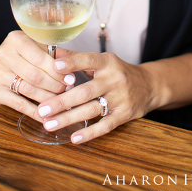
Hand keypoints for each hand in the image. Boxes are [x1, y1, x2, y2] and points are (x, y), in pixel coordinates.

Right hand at [0, 31, 76, 121]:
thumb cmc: (19, 56)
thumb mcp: (33, 47)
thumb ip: (51, 54)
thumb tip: (72, 64)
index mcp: (16, 40)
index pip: (40, 57)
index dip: (56, 70)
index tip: (71, 78)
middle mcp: (3, 55)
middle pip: (35, 75)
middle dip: (54, 85)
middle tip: (67, 91)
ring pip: (28, 90)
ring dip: (47, 98)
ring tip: (60, 102)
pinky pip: (19, 104)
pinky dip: (35, 111)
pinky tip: (46, 116)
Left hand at [36, 48, 155, 143]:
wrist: (149, 85)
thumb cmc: (118, 72)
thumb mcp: (102, 61)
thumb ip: (77, 58)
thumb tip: (52, 51)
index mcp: (107, 62)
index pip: (88, 60)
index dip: (72, 63)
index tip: (54, 66)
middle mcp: (114, 79)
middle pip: (85, 91)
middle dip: (62, 101)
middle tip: (42, 109)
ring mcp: (120, 98)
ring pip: (92, 109)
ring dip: (69, 118)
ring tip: (49, 124)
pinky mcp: (124, 115)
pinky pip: (105, 126)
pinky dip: (89, 133)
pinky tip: (74, 138)